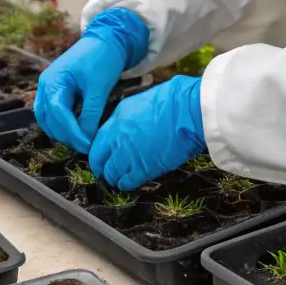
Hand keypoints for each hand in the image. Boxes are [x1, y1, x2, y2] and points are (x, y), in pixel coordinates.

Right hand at [34, 7, 149, 153]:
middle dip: (66, 136)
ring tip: (82, 141)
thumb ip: (90, 114)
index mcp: (53, 81)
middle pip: (49, 119)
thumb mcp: (98, 88)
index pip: (59, 114)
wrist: (106, 39)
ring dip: (62, 132)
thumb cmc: (102, 59)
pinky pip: (52, 113)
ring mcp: (47, 87)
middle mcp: (45, 85)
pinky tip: (77, 130)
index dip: (73, 133)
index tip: (87, 146)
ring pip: (47, 119)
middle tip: (87, 147)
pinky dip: (62, 124)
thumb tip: (87, 139)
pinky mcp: (55, 90)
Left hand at [89, 75, 204, 191]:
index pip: (97, 142)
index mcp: (116, 120)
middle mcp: (117, 138)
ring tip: (120, 179)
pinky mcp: (143, 169)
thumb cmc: (173, 100)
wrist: (188, 110)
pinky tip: (131, 182)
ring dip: (115, 178)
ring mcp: (128, 155)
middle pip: (99, 161)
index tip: (103, 157)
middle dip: (102, 168)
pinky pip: (127, 182)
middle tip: (107, 172)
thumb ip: (129, 118)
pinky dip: (127, 184)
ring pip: (111, 174)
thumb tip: (129, 127)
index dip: (100, 153)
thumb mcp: (141, 102)